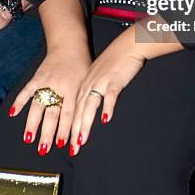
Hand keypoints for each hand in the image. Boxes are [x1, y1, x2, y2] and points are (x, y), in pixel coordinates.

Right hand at [9, 47, 91, 154]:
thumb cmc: (82, 64)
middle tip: (45, 148)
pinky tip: (13, 114)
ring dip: (33, 124)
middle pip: (53, 114)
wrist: (69, 44)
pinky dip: (19, 102)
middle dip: (49, 132)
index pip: (70, 113)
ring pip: (39, 106)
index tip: (66, 145)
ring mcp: (46, 82)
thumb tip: (87, 121)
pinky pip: (27, 91)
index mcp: (74, 89)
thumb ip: (85, 99)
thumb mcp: (88, 81)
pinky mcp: (37, 77)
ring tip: (29, 139)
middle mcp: (60, 87)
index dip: (67, 130)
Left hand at [70, 30, 144, 155]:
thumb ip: (95, 89)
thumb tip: (91, 106)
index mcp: (85, 83)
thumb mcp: (100, 74)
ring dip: (85, 124)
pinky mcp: (114, 80)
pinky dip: (106, 107)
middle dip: (74, 131)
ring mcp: (101, 82)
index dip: (70, 126)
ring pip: (90, 106)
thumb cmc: (116, 60)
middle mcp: (90, 83)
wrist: (128, 45)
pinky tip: (105, 119)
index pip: (74, 108)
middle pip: (79, 110)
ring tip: (82, 140)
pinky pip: (109, 96)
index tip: (67, 142)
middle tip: (72, 149)